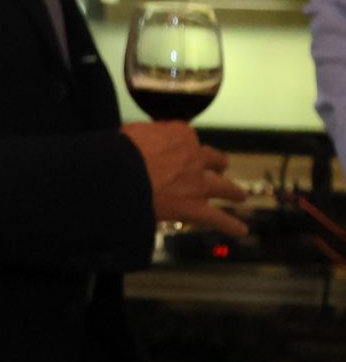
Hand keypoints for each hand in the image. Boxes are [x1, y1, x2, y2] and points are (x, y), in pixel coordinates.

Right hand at [123, 121, 248, 237]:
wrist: (120, 174)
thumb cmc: (120, 151)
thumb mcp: (133, 131)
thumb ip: (146, 135)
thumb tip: (143, 142)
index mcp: (181, 136)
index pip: (186, 137)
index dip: (178, 144)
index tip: (169, 149)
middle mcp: (195, 158)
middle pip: (213, 159)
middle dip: (216, 164)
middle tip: (218, 168)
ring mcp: (198, 184)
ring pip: (225, 187)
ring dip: (233, 192)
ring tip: (239, 195)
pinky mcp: (193, 207)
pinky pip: (217, 218)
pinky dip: (230, 225)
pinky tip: (241, 230)